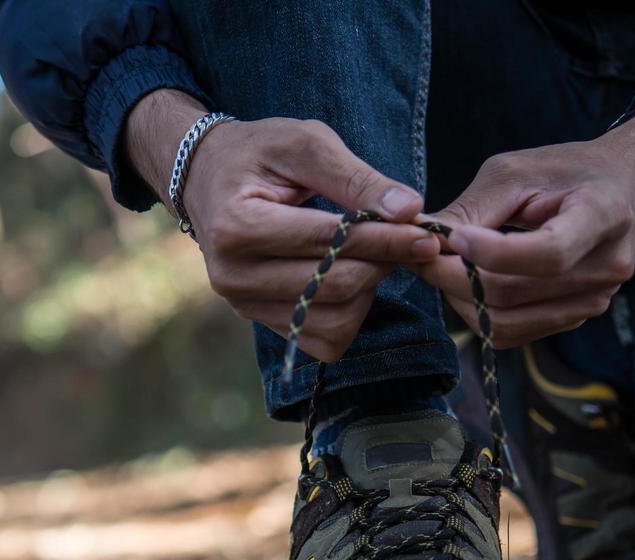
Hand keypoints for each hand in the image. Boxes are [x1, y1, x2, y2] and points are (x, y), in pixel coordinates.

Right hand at [126, 90, 440, 361]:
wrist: (208, 180)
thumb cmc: (260, 153)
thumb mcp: (305, 144)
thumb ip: (356, 177)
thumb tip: (410, 210)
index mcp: (237, 226)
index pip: (327, 242)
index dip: (384, 239)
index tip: (426, 232)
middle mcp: (233, 277)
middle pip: (334, 286)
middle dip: (383, 263)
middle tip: (413, 240)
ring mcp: (244, 306)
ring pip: (334, 320)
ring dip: (370, 290)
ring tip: (377, 254)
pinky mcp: (262, 323)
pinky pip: (325, 340)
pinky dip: (352, 315)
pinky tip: (353, 277)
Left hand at [413, 111, 634, 347]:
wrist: (627, 189)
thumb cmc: (569, 172)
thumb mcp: (519, 171)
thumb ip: (473, 208)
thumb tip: (422, 240)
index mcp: (603, 216)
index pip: (547, 254)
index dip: (491, 253)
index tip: (452, 237)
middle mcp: (607, 266)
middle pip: (513, 293)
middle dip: (454, 277)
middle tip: (422, 254)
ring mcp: (596, 299)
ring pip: (506, 321)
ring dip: (461, 298)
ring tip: (442, 267)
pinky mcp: (576, 317)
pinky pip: (513, 332)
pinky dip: (480, 312)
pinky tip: (468, 282)